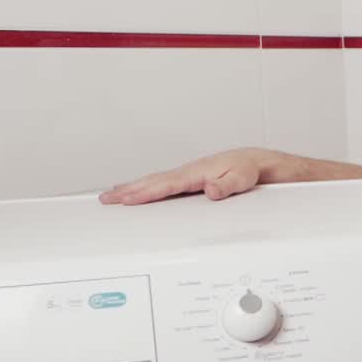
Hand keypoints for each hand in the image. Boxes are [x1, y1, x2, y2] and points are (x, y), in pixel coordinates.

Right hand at [98, 148, 278, 204]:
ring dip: (133, 188)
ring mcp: (187, 174)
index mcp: (196, 172)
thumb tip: (211, 189)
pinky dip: (146, 186)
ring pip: (154, 181)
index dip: (145, 193)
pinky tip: (139, 192)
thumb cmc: (249, 171)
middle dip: (128, 190)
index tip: (126, 199)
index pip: (166, 185)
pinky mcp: (189, 178)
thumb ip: (227, 186)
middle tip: (106, 199)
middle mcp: (188, 172)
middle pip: (153, 182)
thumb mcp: (243, 180)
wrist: (255, 162)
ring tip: (113, 195)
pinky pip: (162, 183)